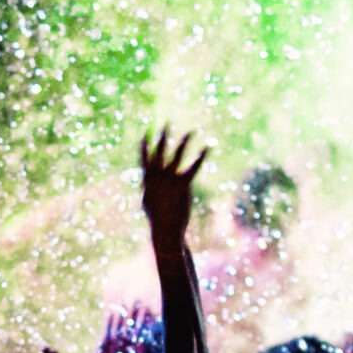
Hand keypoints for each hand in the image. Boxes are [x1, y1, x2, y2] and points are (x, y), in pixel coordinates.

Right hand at [139, 126, 208, 241]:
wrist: (165, 229)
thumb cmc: (157, 218)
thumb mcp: (149, 202)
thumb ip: (149, 189)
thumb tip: (147, 185)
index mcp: (147, 180)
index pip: (145, 158)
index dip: (145, 145)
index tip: (146, 132)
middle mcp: (157, 176)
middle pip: (159, 152)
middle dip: (162, 137)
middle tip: (166, 123)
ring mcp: (170, 179)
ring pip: (177, 156)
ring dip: (184, 142)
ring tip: (191, 131)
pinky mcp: (183, 185)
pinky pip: (193, 167)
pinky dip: (201, 157)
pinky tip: (207, 148)